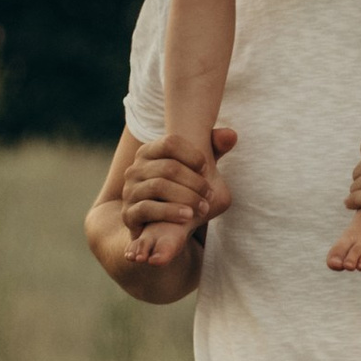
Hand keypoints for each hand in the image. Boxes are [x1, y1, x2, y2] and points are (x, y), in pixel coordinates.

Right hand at [121, 125, 236, 247]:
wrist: (159, 226)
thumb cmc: (181, 191)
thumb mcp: (197, 171)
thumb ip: (213, 149)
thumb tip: (232, 135)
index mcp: (149, 152)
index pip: (170, 142)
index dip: (192, 154)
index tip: (207, 168)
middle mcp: (135, 168)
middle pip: (168, 166)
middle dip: (195, 182)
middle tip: (210, 194)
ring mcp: (129, 190)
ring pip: (159, 186)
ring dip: (187, 197)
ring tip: (203, 207)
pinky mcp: (128, 213)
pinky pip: (147, 208)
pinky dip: (170, 211)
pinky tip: (188, 217)